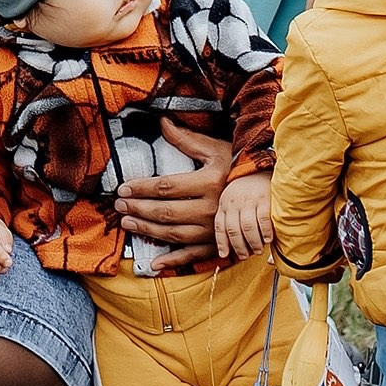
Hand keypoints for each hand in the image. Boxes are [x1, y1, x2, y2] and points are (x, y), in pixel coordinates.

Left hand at [112, 119, 226, 265]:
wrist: (265, 190)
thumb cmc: (237, 166)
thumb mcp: (214, 149)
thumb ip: (186, 139)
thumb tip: (162, 122)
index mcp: (208, 183)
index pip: (166, 186)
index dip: (141, 188)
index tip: (123, 188)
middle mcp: (210, 209)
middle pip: (166, 212)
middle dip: (138, 210)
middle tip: (119, 206)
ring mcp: (214, 230)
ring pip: (173, 234)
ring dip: (147, 230)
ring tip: (128, 224)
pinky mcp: (217, 244)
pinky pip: (192, 255)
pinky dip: (172, 261)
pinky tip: (154, 263)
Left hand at [214, 168, 274, 263]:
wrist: (261, 169)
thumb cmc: (246, 192)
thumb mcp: (233, 203)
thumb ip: (230, 221)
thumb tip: (227, 249)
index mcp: (224, 204)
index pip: (219, 226)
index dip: (222, 243)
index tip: (224, 255)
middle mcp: (234, 201)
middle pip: (233, 230)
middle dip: (239, 247)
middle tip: (245, 256)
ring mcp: (249, 199)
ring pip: (247, 227)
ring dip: (253, 243)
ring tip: (257, 250)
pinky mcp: (265, 197)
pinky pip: (263, 219)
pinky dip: (265, 232)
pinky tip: (268, 239)